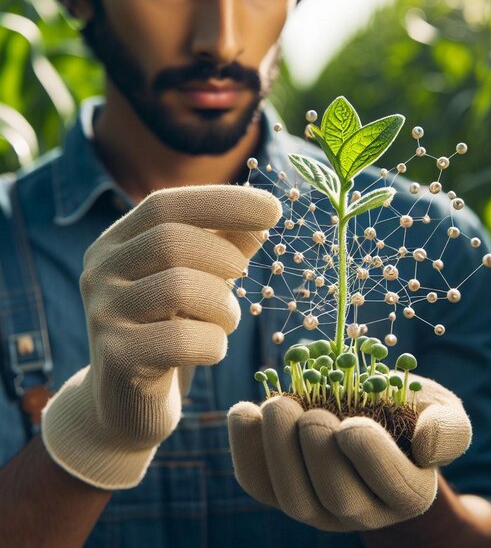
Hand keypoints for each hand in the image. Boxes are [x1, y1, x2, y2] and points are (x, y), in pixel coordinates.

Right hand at [42, 185, 281, 489]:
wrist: (128, 402)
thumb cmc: (171, 328)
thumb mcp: (196, 279)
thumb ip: (224, 244)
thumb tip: (264, 217)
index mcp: (117, 242)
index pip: (165, 205)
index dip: (223, 203)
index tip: (274, 210)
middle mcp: (100, 272)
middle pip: (171, 241)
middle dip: (224, 257)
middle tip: (240, 277)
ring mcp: (103, 315)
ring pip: (180, 287)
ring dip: (223, 305)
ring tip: (225, 320)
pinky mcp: (116, 359)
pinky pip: (184, 340)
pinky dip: (214, 343)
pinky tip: (210, 350)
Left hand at [227, 374, 471, 531]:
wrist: (372, 417)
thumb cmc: (409, 413)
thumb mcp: (441, 411)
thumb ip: (448, 429)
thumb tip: (428, 447)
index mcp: (408, 491)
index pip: (392, 487)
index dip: (370, 458)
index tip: (352, 423)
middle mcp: (362, 510)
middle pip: (336, 499)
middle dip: (318, 454)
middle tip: (309, 413)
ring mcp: (317, 506)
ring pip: (292, 498)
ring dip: (277, 450)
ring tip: (277, 406)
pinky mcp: (282, 490)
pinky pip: (257, 483)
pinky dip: (245, 449)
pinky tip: (244, 411)